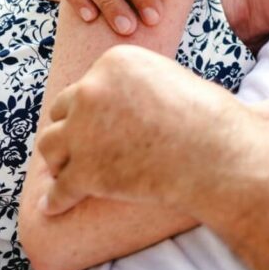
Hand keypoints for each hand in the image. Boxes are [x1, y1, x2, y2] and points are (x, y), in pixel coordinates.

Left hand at [36, 45, 246, 215]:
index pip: (86, 84)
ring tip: (66, 174)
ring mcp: (84, 132)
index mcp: (114, 62)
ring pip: (50, 146)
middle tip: (83, 148)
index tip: (103, 125)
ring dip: (59, 160)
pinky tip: (55, 207)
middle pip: (62, 110)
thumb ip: (138, 85)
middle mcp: (92, 90)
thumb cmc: (208, 119)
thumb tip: (118, 104)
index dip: (93, 107)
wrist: (219, 155)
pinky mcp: (85, 172)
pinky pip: (59, 190)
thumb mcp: (170, 81)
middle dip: (72, 129)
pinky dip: (56, 199)